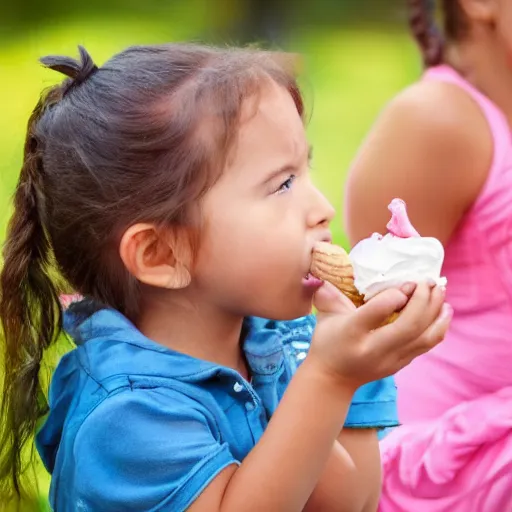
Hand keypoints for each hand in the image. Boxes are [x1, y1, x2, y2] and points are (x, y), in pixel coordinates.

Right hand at [308, 281, 450, 389]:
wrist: (333, 379)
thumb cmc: (328, 341)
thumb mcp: (324, 315)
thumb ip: (329, 292)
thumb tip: (328, 269)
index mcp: (351, 333)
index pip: (377, 312)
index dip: (396, 295)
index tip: (407, 282)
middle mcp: (374, 349)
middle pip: (409, 326)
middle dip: (424, 300)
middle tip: (428, 281)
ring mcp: (391, 360)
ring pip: (425, 337)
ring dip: (437, 312)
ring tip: (441, 292)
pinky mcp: (402, 364)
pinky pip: (428, 344)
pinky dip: (439, 325)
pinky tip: (443, 310)